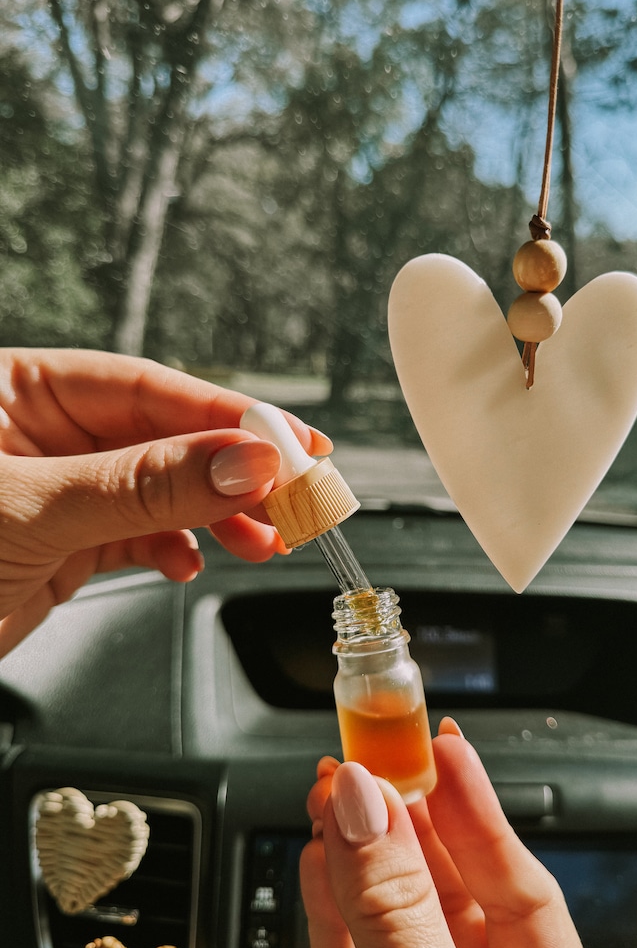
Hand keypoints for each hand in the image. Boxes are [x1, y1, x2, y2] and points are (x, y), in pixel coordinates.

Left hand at [0, 348, 330, 655]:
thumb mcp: (32, 510)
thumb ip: (144, 485)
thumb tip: (246, 461)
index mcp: (14, 389)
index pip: (143, 386)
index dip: (225, 412)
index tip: (290, 441)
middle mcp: (37, 434)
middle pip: (161, 437)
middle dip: (232, 469)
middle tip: (298, 495)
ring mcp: (50, 491)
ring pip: (157, 489)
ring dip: (214, 514)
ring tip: (264, 537)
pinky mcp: (55, 545)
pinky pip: (133, 535)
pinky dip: (170, 549)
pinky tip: (189, 561)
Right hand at [300, 719, 600, 947]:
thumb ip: (398, 913)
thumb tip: (369, 803)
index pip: (520, 886)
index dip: (479, 811)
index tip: (444, 748)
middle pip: (447, 885)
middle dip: (406, 816)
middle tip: (375, 753)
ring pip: (387, 908)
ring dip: (356, 844)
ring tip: (334, 787)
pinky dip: (325, 898)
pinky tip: (318, 850)